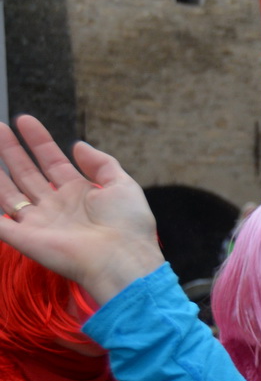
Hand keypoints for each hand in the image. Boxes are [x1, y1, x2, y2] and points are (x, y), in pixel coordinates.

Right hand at [0, 115, 164, 302]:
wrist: (123, 259)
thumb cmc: (128, 226)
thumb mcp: (123, 186)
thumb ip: (102, 164)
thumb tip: (78, 145)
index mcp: (79, 194)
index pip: (52, 162)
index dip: (39, 141)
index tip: (25, 121)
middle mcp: (57, 206)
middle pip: (27, 173)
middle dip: (12, 150)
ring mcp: (39, 222)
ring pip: (9, 193)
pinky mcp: (25, 239)